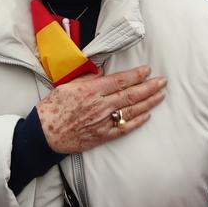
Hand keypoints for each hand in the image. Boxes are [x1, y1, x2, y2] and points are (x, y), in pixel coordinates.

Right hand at [36, 65, 167, 154]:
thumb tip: (102, 74)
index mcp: (91, 91)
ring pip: (131, 110)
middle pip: (130, 94)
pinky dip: (137, 121)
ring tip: (161, 95)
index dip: (136, 75)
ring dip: (149, 102)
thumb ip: (87, 79)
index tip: (147, 70)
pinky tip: (148, 115)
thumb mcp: (67, 85)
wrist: (44, 133)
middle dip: (149, 87)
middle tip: (163, 81)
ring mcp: (102, 122)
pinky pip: (124, 128)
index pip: (120, 81)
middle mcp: (100, 106)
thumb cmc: (53, 108)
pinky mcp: (102, 136)